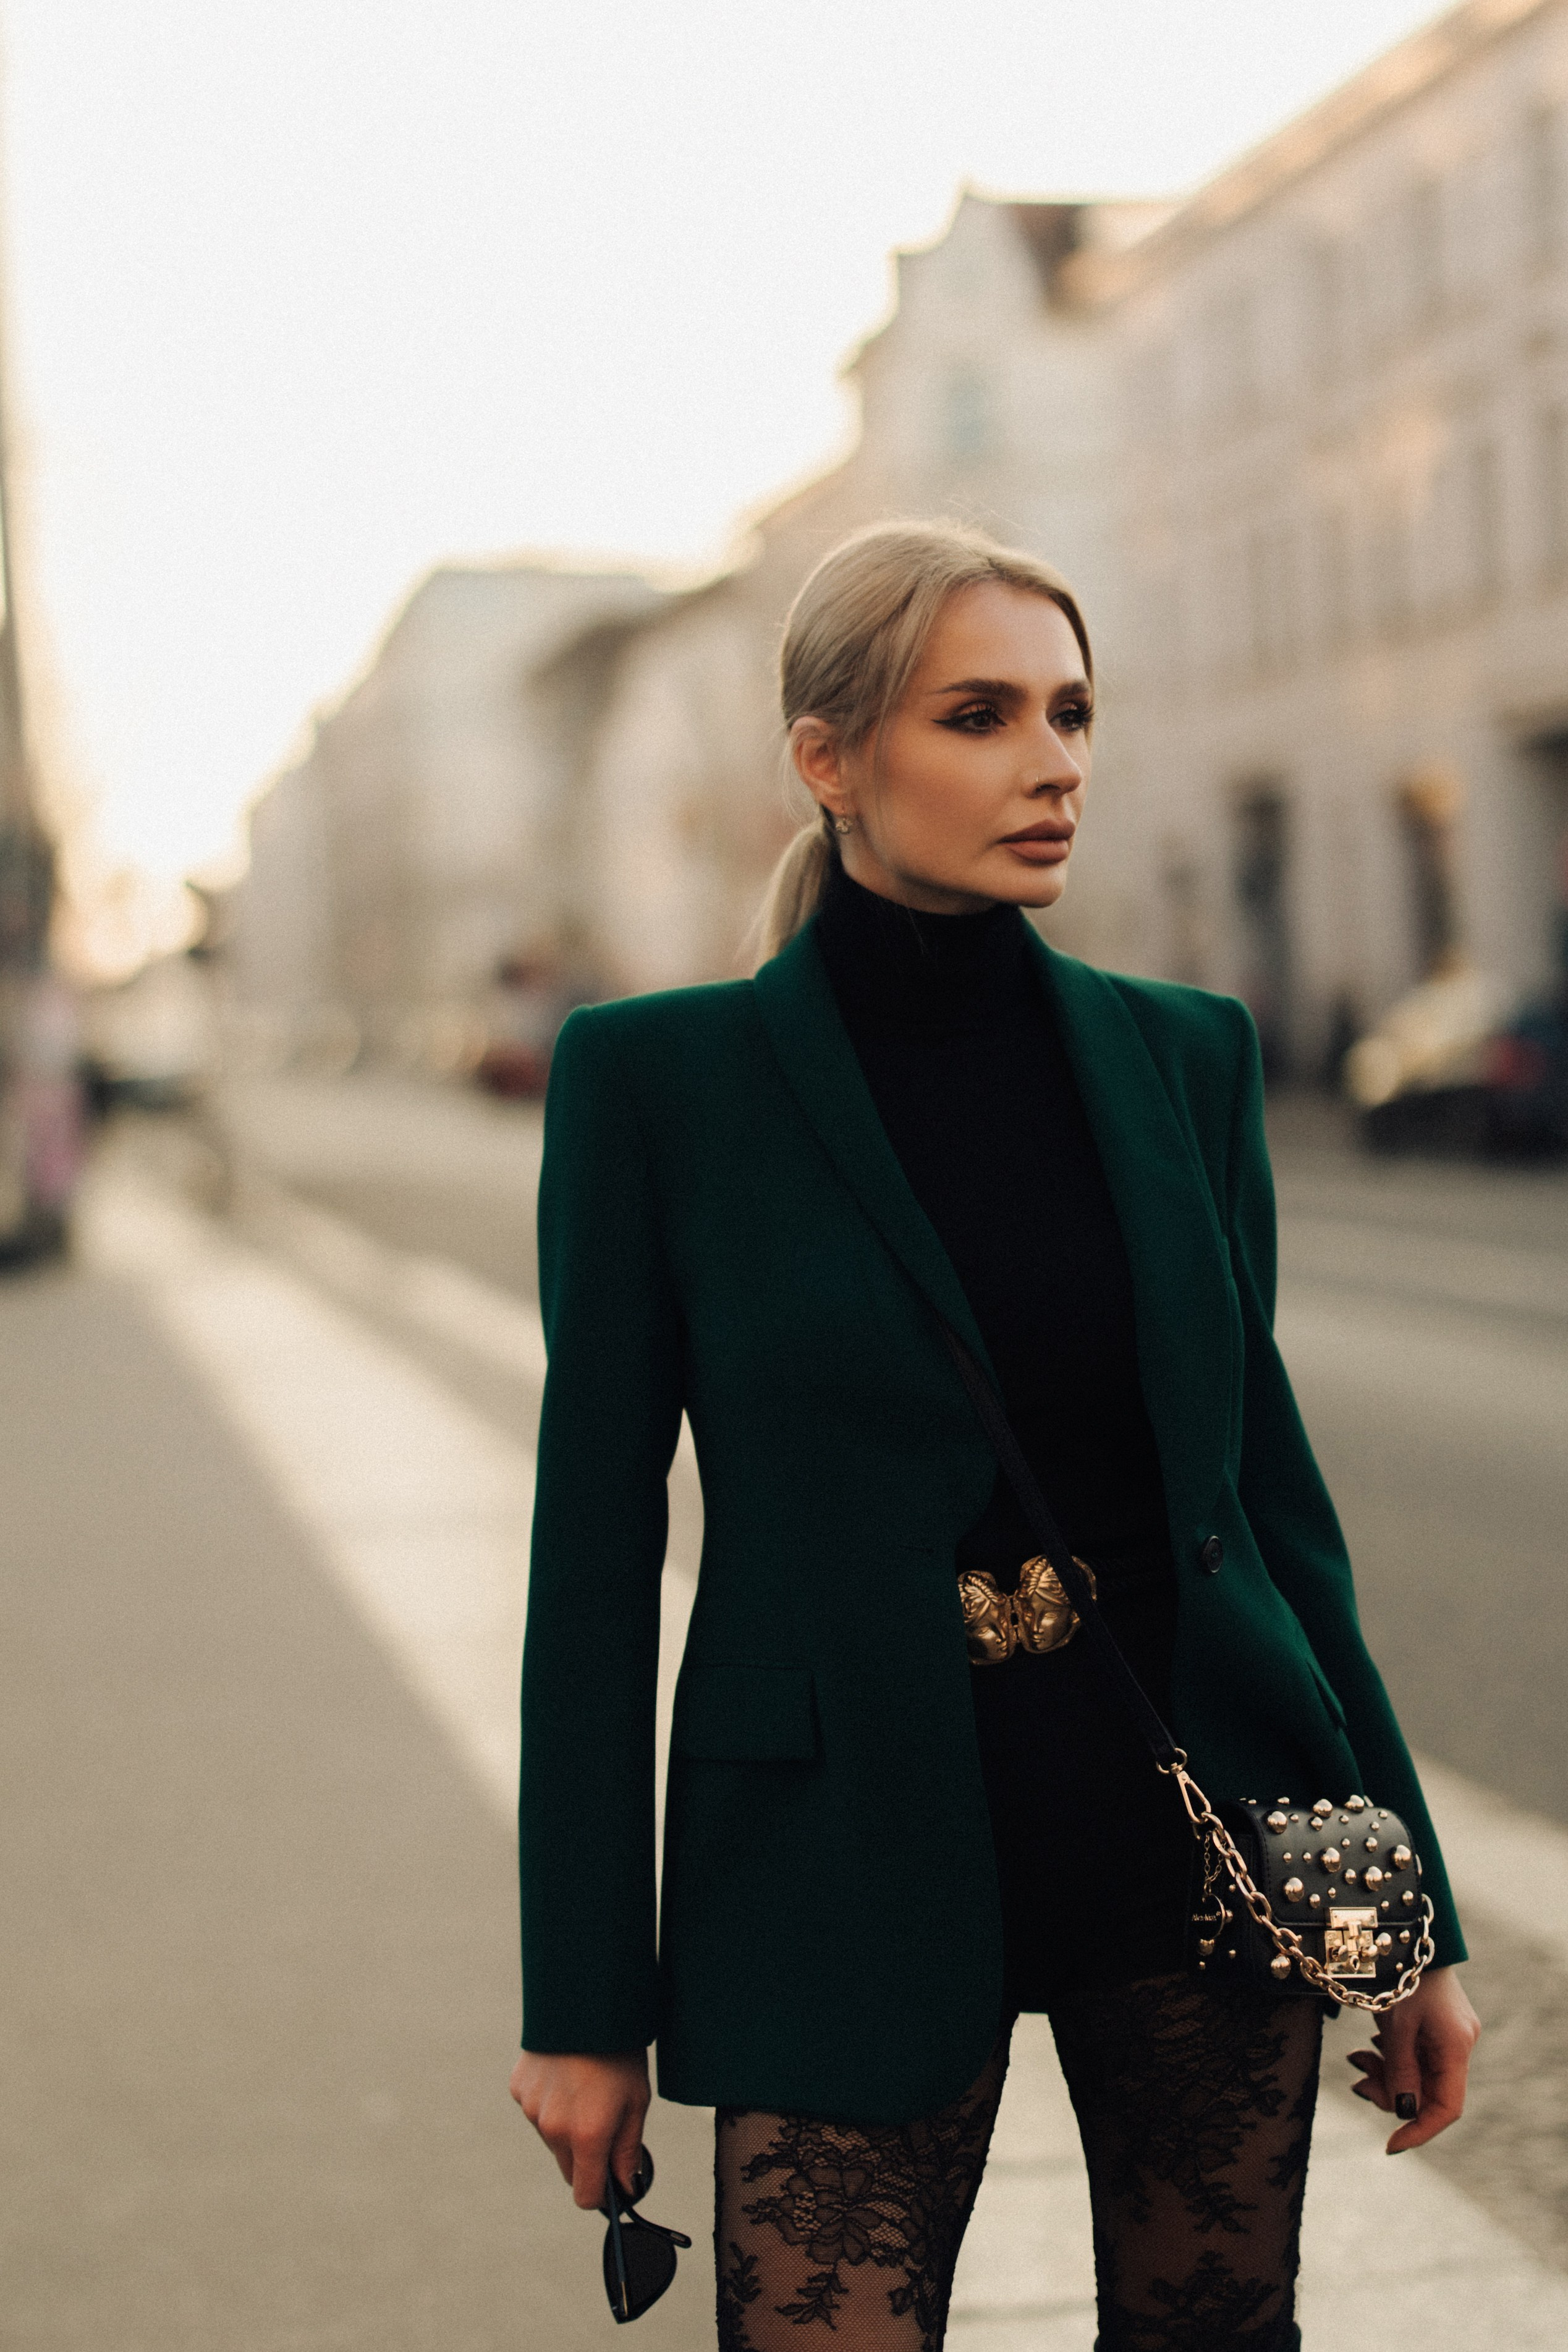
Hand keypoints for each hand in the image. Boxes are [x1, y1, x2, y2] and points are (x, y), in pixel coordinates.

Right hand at [510, 2048, 650, 2209]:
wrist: (585, 1999)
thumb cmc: (619, 2051)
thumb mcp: (636, 2101)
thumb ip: (628, 2151)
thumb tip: (625, 2188)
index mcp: (587, 2135)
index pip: (585, 2195)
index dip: (602, 2193)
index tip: (613, 2183)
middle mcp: (553, 2128)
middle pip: (568, 2169)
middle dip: (587, 2160)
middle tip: (606, 2126)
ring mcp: (531, 2108)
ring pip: (552, 2139)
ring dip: (567, 2129)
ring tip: (586, 2089)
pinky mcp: (518, 2088)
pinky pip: (537, 2111)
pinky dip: (550, 2104)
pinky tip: (566, 2076)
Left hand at [1347, 1964, 1479, 2152]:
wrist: (1407, 1936)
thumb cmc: (1402, 1975)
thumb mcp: (1395, 2025)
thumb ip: (1399, 2070)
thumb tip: (1402, 2113)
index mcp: (1455, 2047)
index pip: (1446, 2108)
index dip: (1419, 2131)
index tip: (1390, 2145)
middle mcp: (1459, 2046)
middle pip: (1427, 2093)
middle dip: (1390, 2092)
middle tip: (1357, 2080)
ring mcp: (1450, 2037)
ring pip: (1418, 2076)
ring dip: (1386, 2073)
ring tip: (1357, 2057)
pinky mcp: (1437, 2029)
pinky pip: (1416, 2057)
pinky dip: (1392, 2058)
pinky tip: (1372, 2044)